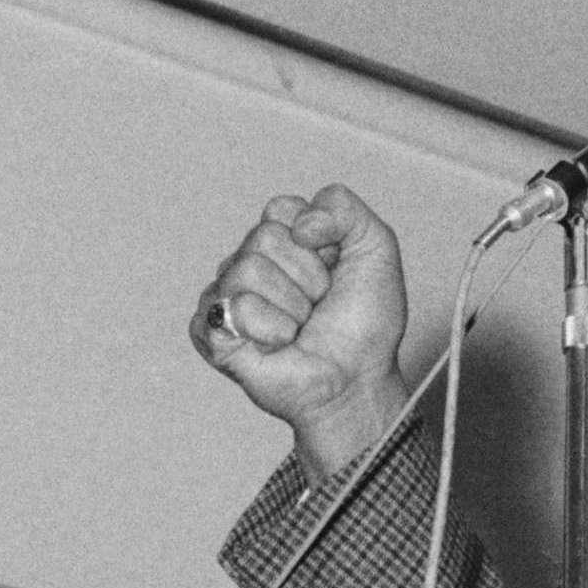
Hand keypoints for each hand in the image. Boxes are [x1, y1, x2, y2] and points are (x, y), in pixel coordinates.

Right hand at [193, 186, 415, 473]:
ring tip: (301, 327)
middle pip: (264, 236)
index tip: (335, 268)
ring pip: (248, 269)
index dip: (318, 239)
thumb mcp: (376, 247)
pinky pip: (233, 309)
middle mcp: (249, 262)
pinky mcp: (211, 332)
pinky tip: (280, 344)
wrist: (358, 380)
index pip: (281, 208)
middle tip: (319, 305)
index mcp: (282, 239)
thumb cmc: (365, 323)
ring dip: (293, 306)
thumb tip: (298, 224)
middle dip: (308, 276)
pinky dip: (271, 330)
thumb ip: (343, 207)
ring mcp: (227, 296)